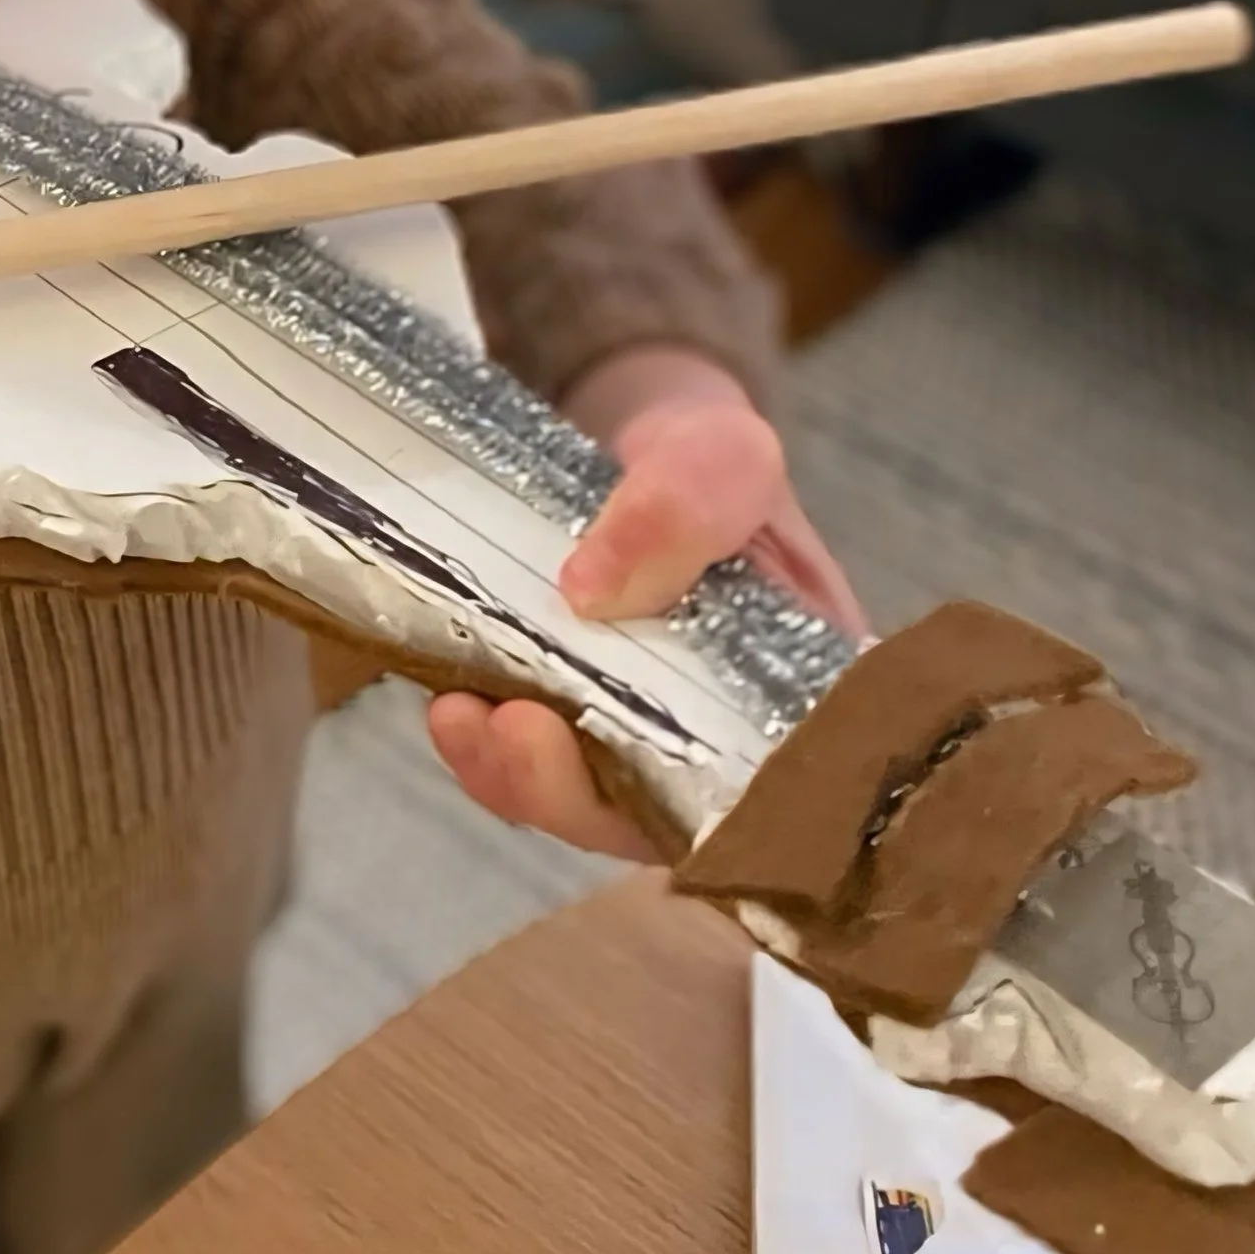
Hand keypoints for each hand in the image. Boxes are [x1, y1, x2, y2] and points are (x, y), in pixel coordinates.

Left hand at [427, 345, 863, 859]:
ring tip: (462, 715)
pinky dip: (486, 748)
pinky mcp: (563, 726)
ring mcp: (637, 742)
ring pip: (585, 801)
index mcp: (805, 694)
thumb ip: (686, 507)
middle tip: (520, 732)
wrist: (631, 439)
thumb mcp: (718, 454)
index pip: (786, 793)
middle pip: (663, 813)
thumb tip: (592, 594)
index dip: (724, 814)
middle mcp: (725, 742)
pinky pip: (526, 765)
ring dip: (519, 775)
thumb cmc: (706, 457)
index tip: (650, 777)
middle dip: (582, 793)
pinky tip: (449, 703)